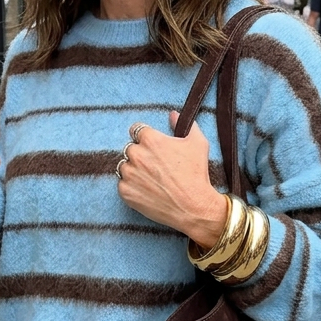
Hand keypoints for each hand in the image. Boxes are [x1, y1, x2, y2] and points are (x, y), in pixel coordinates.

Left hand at [117, 113, 228, 249]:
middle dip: (140, 155)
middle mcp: (136, 154)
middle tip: (155, 166)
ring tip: (151, 179)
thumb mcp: (197, 143)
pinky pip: (122, 184)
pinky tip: (147, 190)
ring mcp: (129, 174)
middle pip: (130, 149)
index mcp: (150, 139)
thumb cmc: (196, 174)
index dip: (145, 138)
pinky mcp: (125, 192)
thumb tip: (173, 114)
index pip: (136, 130)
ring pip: (124, 166)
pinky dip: (131, 187)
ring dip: (134, 170)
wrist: (193, 207)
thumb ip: (185, 124)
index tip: (152, 147)